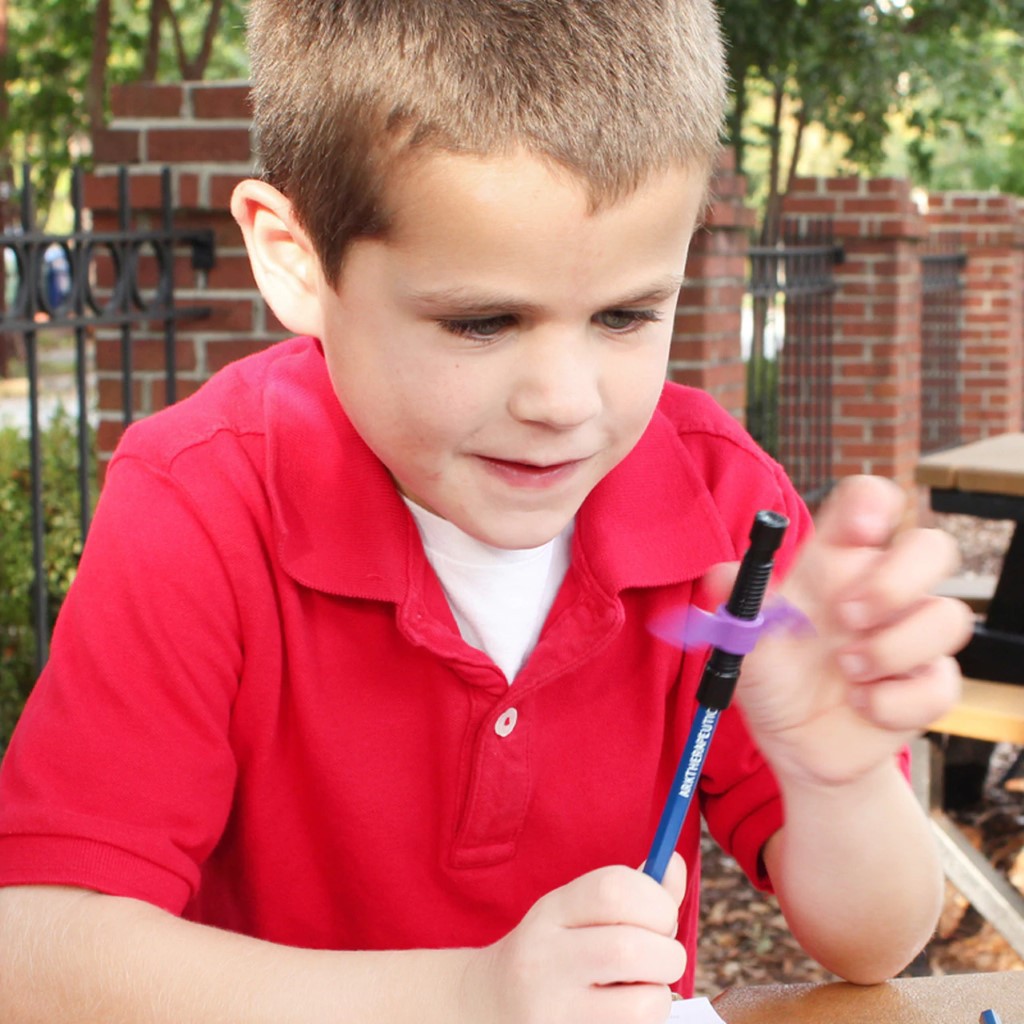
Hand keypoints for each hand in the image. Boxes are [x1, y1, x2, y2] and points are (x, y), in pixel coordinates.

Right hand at [460, 854, 686, 1023]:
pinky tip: (622, 1013)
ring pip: (643, 1005)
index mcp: (552, 911)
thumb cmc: (550, 952)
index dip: (656, 899)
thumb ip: (630, 890)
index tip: (662, 914)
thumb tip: (676, 865)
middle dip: (669, 953)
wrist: (485, 1005)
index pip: (614, 888)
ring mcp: (553, 1011)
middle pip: (631, 949)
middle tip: (662, 958)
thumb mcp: (574, 911)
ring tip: (642, 990)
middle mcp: (545, 958)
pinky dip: (644, 1022)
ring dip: (660, 996)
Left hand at [730, 475, 972, 786]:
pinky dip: (894, 702)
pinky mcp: (929, 687)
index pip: (871, 505)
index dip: (874, 504)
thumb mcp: (745, 640)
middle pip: (933, 547)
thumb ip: (738, 605)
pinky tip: (862, 706)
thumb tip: (721, 575)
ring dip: (890, 650)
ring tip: (846, 671)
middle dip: (897, 581)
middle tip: (848, 616)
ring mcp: (912, 637)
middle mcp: (882, 592)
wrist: (793, 742)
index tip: (860, 529)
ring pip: (948, 617)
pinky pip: (939, 684)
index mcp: (836, 565)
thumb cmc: (773, 675)